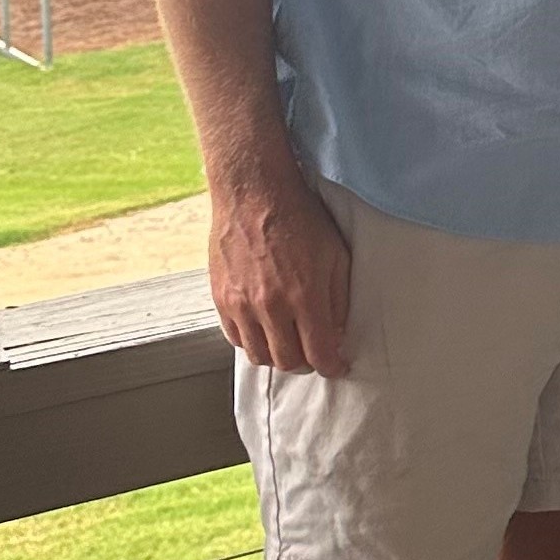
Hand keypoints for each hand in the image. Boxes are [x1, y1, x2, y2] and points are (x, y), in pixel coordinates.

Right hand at [208, 158, 352, 376]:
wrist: (254, 193)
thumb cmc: (300, 219)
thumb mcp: (336, 256)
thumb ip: (339, 299)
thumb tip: (338, 332)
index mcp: (305, 297)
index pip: (319, 353)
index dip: (332, 366)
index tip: (337, 366)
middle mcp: (271, 306)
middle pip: (288, 361)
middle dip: (307, 364)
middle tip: (315, 355)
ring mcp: (241, 304)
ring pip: (258, 355)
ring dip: (277, 357)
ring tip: (290, 345)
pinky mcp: (220, 298)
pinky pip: (234, 338)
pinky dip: (251, 342)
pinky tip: (264, 332)